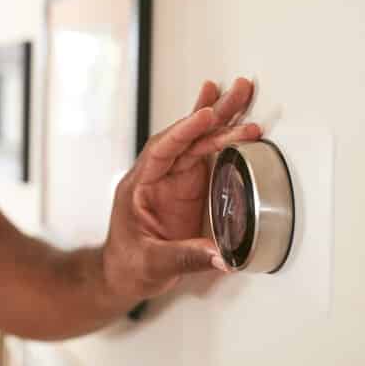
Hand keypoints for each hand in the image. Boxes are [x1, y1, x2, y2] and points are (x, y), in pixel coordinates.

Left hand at [101, 78, 261, 303]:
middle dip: (211, 113)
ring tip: (242, 94)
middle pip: (185, 137)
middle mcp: (156, 176)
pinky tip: (232, 120)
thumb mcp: (153, 264)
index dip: (184, 132)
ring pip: (197, 142)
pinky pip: (205, 156)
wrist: (122, 275)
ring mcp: (172, 180)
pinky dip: (220, 137)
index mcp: (139, 186)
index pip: (162, 150)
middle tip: (238, 90)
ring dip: (221, 119)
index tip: (205, 116)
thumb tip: (222, 255)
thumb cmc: (127, 265)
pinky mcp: (187, 189)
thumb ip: (186, 257)